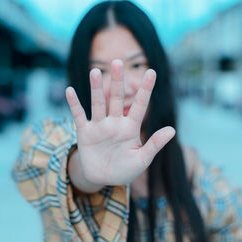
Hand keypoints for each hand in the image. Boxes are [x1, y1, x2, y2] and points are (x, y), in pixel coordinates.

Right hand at [65, 60, 174, 186]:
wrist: (104, 178)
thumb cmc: (126, 169)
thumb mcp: (142, 159)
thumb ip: (155, 144)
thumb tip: (172, 130)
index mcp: (131, 127)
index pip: (140, 105)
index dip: (145, 89)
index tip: (152, 72)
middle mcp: (115, 122)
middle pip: (116, 98)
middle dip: (117, 81)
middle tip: (118, 62)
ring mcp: (99, 126)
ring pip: (98, 103)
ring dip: (96, 88)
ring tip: (95, 71)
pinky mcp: (85, 132)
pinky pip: (78, 115)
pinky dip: (74, 104)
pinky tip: (70, 90)